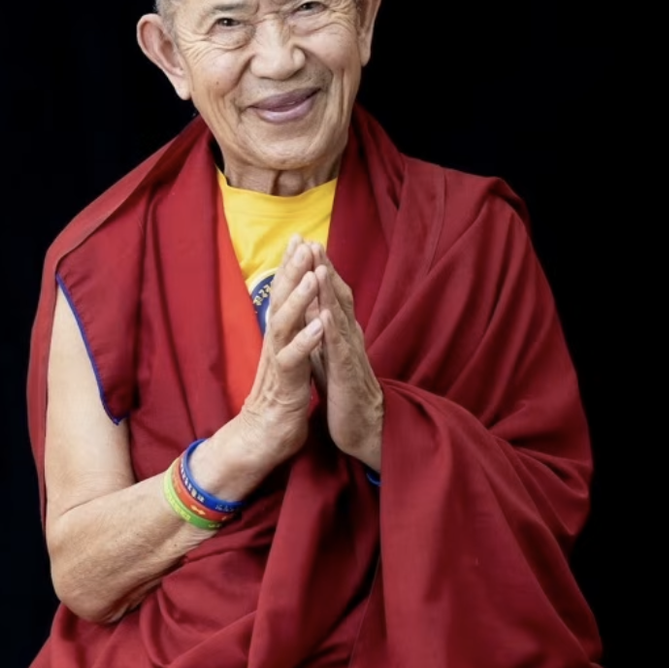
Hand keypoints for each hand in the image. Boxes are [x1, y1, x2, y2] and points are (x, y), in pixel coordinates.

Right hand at [232, 236, 329, 470]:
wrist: (263, 437)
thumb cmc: (280, 398)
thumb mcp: (289, 359)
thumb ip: (291, 334)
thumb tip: (292, 312)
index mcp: (280, 336)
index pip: (284, 295)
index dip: (291, 267)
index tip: (300, 239)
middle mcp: (276, 343)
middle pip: (280, 300)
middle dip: (292, 270)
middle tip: (302, 241)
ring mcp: (278, 361)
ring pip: (284, 323)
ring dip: (299, 298)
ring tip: (312, 273)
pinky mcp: (285, 383)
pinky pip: (294, 358)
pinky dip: (307, 339)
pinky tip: (320, 323)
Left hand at [305, 243, 383, 472]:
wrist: (363, 426)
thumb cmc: (344, 391)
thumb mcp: (326, 354)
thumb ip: (319, 331)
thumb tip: (308, 309)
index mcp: (341, 331)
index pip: (331, 294)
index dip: (320, 269)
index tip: (305, 244)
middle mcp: (349, 336)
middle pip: (338, 295)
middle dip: (325, 268)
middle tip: (311, 240)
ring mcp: (350, 353)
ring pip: (339, 315)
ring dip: (330, 291)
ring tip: (320, 266)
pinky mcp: (348, 373)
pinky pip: (340, 347)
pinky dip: (332, 328)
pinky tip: (324, 312)